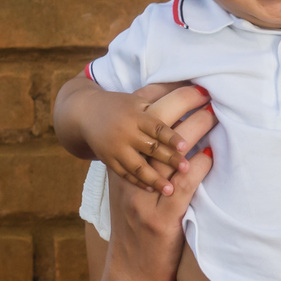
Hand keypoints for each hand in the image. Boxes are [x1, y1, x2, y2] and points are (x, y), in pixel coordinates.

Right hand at [83, 84, 209, 195]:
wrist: (85, 113)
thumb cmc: (121, 105)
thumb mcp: (139, 99)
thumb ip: (164, 99)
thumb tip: (196, 90)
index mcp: (136, 115)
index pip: (156, 127)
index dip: (171, 136)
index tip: (185, 145)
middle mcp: (125, 132)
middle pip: (150, 148)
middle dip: (169, 159)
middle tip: (186, 168)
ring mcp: (115, 148)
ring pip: (137, 166)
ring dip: (155, 178)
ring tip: (171, 190)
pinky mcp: (108, 160)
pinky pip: (124, 174)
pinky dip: (138, 183)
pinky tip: (152, 189)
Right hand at [102, 86, 216, 280]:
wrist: (130, 273)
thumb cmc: (139, 226)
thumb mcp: (135, 189)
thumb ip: (148, 162)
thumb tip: (173, 129)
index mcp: (122, 167)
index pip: (138, 123)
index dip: (160, 97)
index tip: (185, 80)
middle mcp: (128, 179)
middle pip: (151, 131)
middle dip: (179, 106)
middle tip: (206, 93)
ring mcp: (142, 200)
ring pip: (168, 155)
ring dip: (194, 130)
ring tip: (214, 115)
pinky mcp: (159, 221)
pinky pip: (181, 188)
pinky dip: (198, 167)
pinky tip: (211, 155)